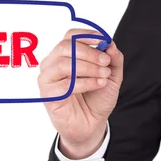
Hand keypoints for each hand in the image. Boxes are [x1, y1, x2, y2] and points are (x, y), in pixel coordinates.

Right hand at [38, 29, 123, 158]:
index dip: (86, 35)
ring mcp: (47, 80)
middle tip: (106, 62)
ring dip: (88, 68)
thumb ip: (113, 59)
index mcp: (64, 55)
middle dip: (89, 52)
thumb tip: (110, 44)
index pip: (69, 36)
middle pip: (65, 47)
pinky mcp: (47, 95)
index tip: (103, 40)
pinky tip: (98, 85)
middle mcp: (52, 64)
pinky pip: (65, 84)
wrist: (92, 124)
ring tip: (103, 75)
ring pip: (64, 64)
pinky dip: (86, 82)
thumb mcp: (111, 76)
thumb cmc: (96, 98)